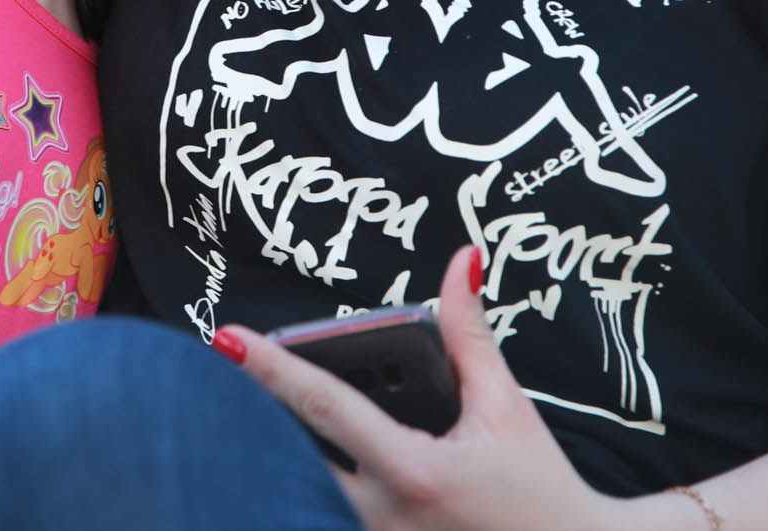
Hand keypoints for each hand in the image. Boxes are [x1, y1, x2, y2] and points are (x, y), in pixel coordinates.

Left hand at [221, 246, 643, 530]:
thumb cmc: (541, 488)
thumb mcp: (506, 408)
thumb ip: (470, 335)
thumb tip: (460, 260)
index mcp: (412, 472)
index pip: (324, 406)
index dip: (271, 368)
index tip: (226, 336)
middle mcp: (382, 516)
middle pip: (299, 449)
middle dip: (273, 406)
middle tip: (245, 364)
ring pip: (307, 485)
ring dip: (297, 445)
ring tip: (275, 408)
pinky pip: (327, 512)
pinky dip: (317, 480)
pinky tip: (313, 451)